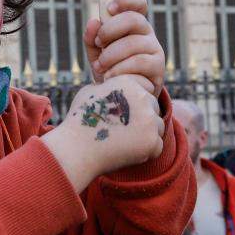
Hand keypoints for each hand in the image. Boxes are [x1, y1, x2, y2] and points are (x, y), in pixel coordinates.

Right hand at [43, 75, 166, 190]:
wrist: (76, 149)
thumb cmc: (79, 121)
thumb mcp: (89, 93)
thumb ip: (108, 87)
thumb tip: (112, 87)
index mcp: (128, 83)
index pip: (145, 89)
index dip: (134, 103)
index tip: (123, 114)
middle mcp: (142, 98)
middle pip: (153, 108)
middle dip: (142, 118)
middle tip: (123, 130)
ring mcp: (149, 120)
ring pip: (158, 127)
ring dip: (146, 134)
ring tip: (123, 141)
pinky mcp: (151, 141)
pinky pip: (157, 146)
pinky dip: (145, 152)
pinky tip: (126, 151)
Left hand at [86, 0, 165, 90]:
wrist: (122, 99)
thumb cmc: (110, 70)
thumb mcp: (97, 54)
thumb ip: (92, 38)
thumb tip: (93, 22)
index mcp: (133, 25)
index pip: (138, 4)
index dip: (126, 0)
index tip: (109, 9)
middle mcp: (147, 33)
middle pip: (134, 19)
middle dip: (110, 30)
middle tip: (98, 43)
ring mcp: (155, 49)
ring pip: (134, 43)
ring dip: (111, 55)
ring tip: (100, 67)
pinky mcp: (158, 67)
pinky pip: (139, 62)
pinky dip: (120, 69)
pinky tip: (110, 76)